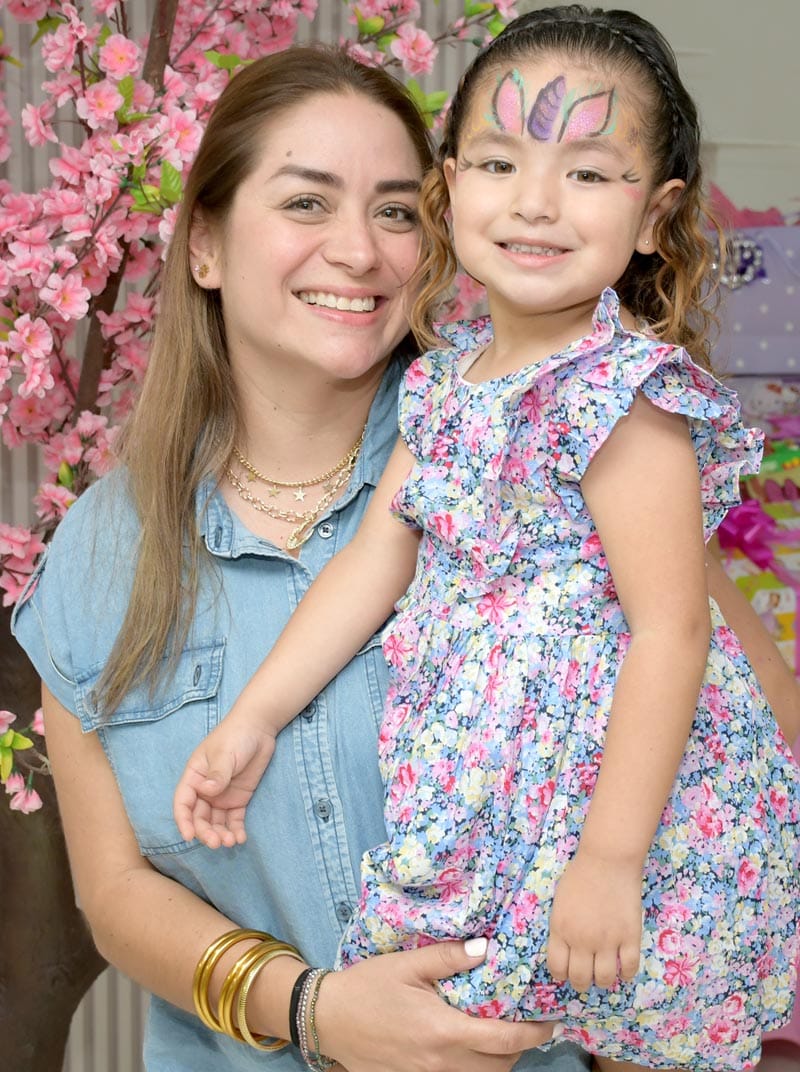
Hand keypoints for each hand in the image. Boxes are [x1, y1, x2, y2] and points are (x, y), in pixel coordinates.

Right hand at [173, 711, 277, 847]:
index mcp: (194, 776)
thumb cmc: (236, 735)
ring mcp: (221, 796)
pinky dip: (235, 830)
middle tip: (217, 842)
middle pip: (199, 817)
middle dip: (205, 832)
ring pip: (215, 822)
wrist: (258, 728)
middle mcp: (205, 790)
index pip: (183, 802)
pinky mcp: (238, 799)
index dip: (183, 821)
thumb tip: (206, 791)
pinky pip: (233, 819)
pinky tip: (241, 838)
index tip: (189, 836)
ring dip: (220, 834)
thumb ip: (217, 773)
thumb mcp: (225, 753)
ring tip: (231, 842)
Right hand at [314, 938, 556, 1071]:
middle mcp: (441, 1063)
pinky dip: (473, 1070)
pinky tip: (468, 1050)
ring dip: (497, 1062)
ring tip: (498, 1035)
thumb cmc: (368, 986)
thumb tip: (487, 948)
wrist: (328, 1019)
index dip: (534, 1032)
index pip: (504, 1039)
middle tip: (525, 1022)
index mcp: (443, 1031)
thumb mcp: (408, 963)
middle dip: (519, 1048)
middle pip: (500, 1066)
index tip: (552, 1021)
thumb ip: (449, 957)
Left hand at [546, 850, 642, 990]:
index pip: (557, 968)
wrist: (607, 860)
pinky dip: (626, 972)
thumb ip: (561, 926)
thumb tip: (566, 947)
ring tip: (605, 972)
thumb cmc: (580, 874)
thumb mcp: (559, 901)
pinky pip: (629, 968)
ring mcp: (607, 940)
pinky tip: (623, 965)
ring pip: (605, 979)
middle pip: (580, 979)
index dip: (561, 974)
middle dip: (581, 982)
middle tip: (587, 976)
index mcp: (560, 929)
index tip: (567, 971)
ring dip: (604, 980)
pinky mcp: (630, 937)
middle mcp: (582, 940)